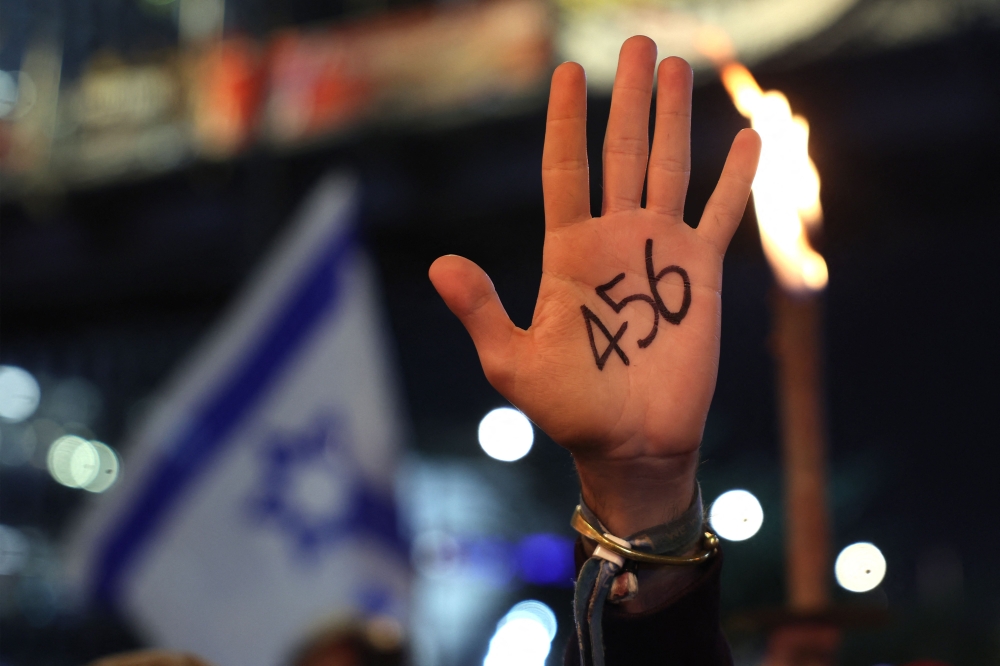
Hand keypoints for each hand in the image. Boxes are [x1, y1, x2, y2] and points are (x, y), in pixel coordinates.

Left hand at [429, 37, 759, 535]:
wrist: (631, 444)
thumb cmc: (569, 410)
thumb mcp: (514, 363)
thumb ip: (482, 311)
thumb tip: (438, 264)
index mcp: (568, 252)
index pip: (566, 170)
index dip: (567, 121)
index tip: (566, 71)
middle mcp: (614, 240)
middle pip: (622, 152)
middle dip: (631, 98)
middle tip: (639, 43)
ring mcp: (659, 252)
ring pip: (670, 169)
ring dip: (677, 119)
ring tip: (680, 68)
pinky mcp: (700, 276)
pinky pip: (722, 215)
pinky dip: (736, 179)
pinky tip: (748, 138)